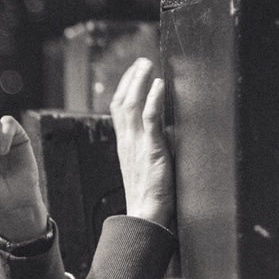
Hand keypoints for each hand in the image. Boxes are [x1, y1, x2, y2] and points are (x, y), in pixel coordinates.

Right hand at [110, 58, 174, 227]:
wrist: (146, 216)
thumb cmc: (150, 198)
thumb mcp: (145, 168)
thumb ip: (148, 151)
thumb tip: (160, 139)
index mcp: (125, 146)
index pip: (119, 111)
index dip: (124, 89)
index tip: (134, 74)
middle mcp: (127, 142)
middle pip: (122, 102)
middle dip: (130, 79)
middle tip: (142, 62)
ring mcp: (138, 145)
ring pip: (132, 105)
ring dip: (139, 81)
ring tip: (147, 65)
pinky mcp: (152, 150)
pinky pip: (150, 119)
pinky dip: (153, 99)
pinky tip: (158, 85)